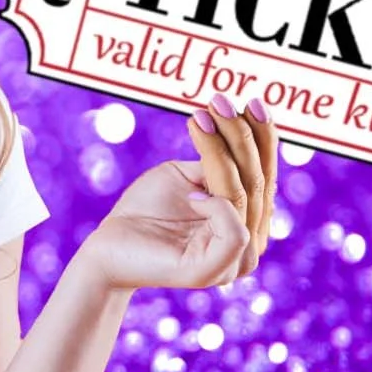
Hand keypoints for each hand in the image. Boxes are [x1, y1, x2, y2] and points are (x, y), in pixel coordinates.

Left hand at [79, 93, 279, 291]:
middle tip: (220, 101)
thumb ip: (217, 164)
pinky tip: (192, 194)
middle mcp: (250, 242)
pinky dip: (216, 205)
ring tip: (200, 120)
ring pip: (244, 196)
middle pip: (258, 180)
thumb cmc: (145, 209)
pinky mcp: (211, 271)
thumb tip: (239, 139)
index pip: (264, 173)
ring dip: (223, 152)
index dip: (261, 137)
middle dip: (241, 135)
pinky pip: (234, 231)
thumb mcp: (184, 176)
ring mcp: (233, 261)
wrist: (108, 245)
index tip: (251, 100)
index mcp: (248, 219)